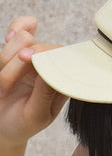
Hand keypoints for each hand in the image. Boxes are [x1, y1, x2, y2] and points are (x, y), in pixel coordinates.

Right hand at [0, 16, 66, 145]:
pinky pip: (19, 29)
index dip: (44, 53)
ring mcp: (34, 58)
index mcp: (61, 83)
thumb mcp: (36, 116)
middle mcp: (50, 67)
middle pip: (37, 46)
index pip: (61, 57)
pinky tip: (9, 37)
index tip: (26, 59)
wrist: (3, 126)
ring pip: (22, 38)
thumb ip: (45, 94)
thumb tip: (50, 70)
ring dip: (5, 60)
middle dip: (15, 66)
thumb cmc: (23, 124)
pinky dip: (13, 31)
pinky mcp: (18, 51)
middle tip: (2, 90)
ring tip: (1, 87)